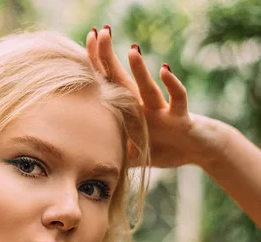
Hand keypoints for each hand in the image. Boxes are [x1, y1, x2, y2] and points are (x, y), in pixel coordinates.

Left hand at [85, 27, 213, 168]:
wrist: (197, 150)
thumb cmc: (164, 147)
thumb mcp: (133, 155)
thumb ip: (113, 155)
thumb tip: (90, 165)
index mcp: (130, 113)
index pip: (109, 87)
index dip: (96, 67)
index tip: (87, 42)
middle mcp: (143, 107)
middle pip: (122, 81)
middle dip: (110, 58)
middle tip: (100, 32)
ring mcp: (161, 111)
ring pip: (148, 89)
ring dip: (140, 71)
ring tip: (132, 49)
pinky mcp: (179, 119)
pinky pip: (178, 99)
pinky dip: (173, 85)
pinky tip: (165, 69)